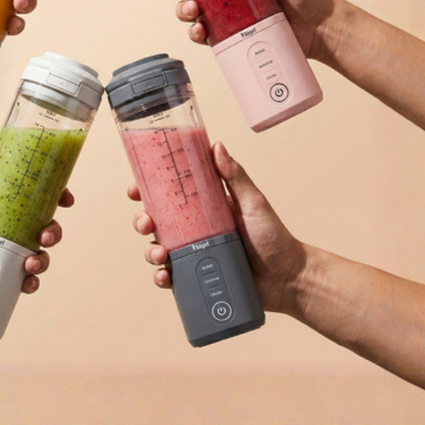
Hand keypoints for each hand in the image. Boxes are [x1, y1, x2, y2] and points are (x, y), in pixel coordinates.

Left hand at [0, 137, 66, 304]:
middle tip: (45, 235)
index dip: (57, 198)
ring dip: (44, 260)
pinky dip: (32, 283)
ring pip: (40, 257)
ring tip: (29, 263)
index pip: (38, 202)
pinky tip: (26, 282)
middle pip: (45, 229)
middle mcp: (9, 233)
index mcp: (4, 211)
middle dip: (54, 232)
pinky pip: (26, 283)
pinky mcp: (1, 280)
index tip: (66, 199)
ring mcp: (6, 258)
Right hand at [131, 141, 306, 313]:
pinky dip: (162, 278)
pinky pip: (172, 278)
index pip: (169, 196)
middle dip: (142, 222)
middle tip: (147, 223)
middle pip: (156, 223)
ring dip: (150, 251)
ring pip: (158, 250)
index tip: (136, 189)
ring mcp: (195, 255)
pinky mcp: (198, 278)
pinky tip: (166, 277)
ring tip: (161, 254)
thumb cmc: (274, 237)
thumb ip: (235, 176)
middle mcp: (194, 231)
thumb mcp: (253, 202)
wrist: (289, 278)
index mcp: (203, 208)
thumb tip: (216, 146)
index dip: (147, 192)